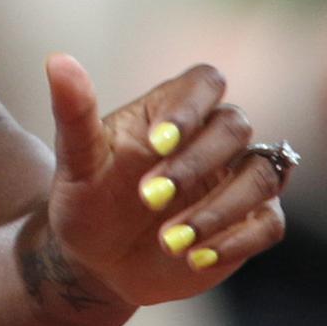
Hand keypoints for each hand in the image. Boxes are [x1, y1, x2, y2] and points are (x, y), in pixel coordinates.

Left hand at [23, 57, 286, 308]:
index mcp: (170, 110)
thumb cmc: (86, 200)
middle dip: (195, 163)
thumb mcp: (75, 161)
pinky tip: (194, 257)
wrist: (95, 264)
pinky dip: (235, 241)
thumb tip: (57, 61)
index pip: (205, 82)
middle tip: (147, 197)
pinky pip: (268, 223)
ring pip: (261, 175)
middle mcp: (210, 139)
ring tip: (169, 241)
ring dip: (218, 209)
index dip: (189, 108)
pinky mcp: (249, 224)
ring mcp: (234, 180)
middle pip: (235, 126)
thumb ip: (73, 112)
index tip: (156, 143)